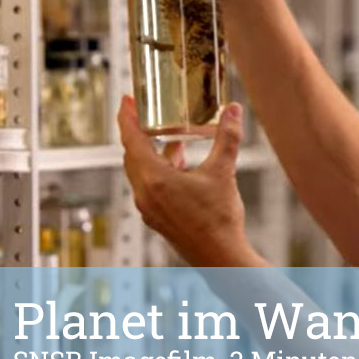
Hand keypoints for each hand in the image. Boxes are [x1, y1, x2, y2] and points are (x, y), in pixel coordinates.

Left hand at [117, 96, 266, 266]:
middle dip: (139, 132)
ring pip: (142, 171)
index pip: (131, 139)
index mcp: (154, 179)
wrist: (222, 258)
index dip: (127, 117)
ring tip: (174, 139)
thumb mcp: (224, 172)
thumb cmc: (219, 221)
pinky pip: (150, 186)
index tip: (126, 101)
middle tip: (146, 114)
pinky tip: (182, 166)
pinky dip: (160, 170)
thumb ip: (227, 137)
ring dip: (154, 152)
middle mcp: (145, 194)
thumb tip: (232, 110)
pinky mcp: (157, 218)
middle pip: (132, 154)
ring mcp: (149, 208)